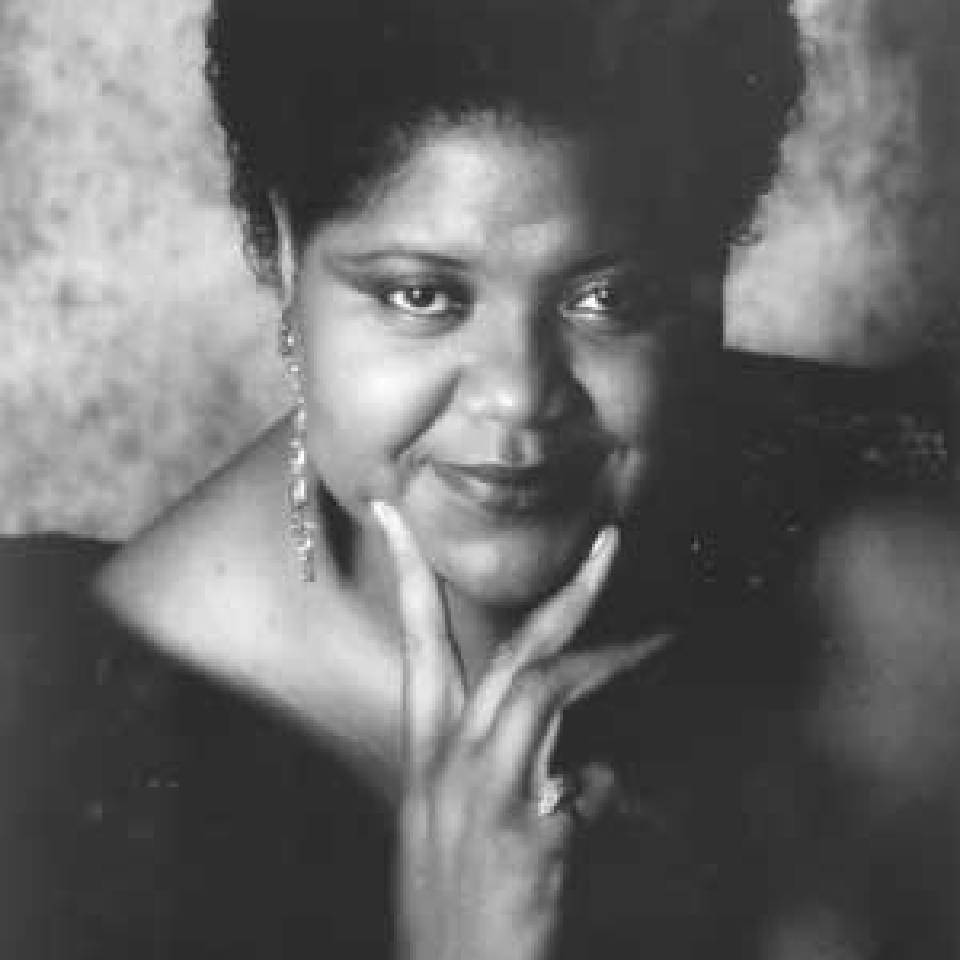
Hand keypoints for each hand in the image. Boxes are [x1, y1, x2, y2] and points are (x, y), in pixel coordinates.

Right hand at [372, 502, 670, 959]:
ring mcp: (485, 793)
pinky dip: (605, 792)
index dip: (407, 571)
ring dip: (607, 661)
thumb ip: (508, 780)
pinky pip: (584, 786)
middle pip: (507, 652)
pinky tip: (613, 822)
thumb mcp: (454, 830)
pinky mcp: (522, 833)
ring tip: (659, 642)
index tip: (395, 512)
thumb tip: (583, 769)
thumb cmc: (452, 909)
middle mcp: (450, 762)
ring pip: (542, 690)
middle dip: (564, 593)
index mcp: (427, 754)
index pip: (416, 641)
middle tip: (610, 544)